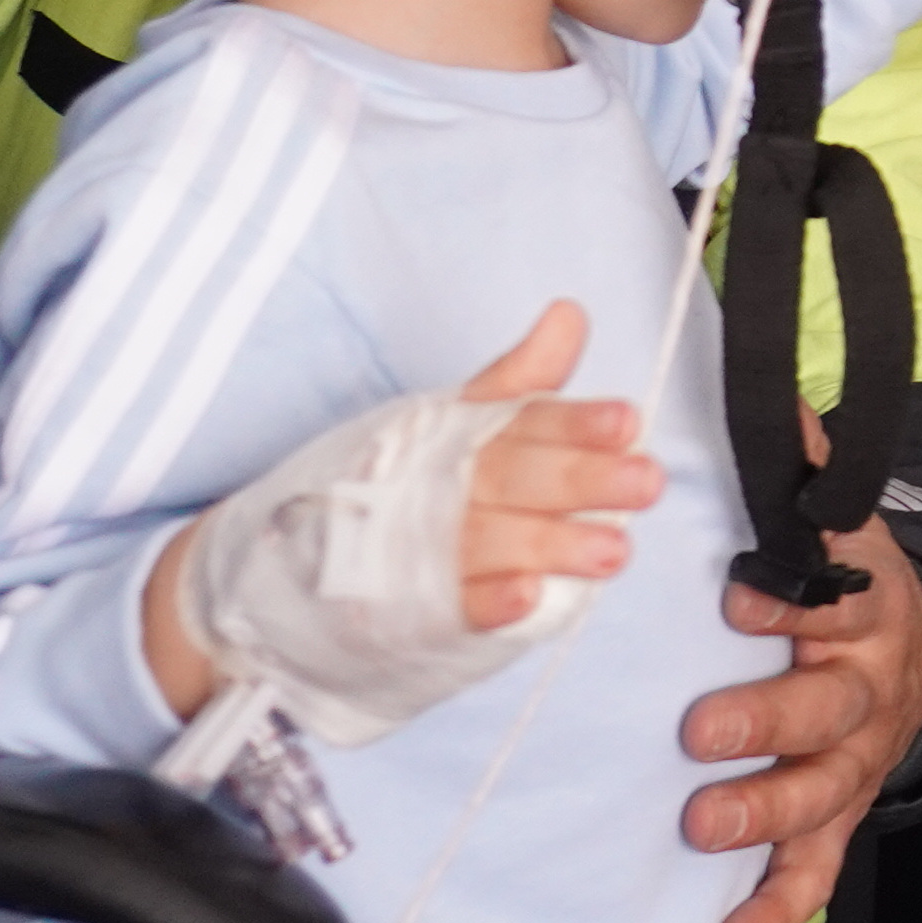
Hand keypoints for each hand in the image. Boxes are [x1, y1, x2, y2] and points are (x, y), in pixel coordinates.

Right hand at [137, 298, 657, 719]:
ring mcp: (419, 548)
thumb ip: (518, 379)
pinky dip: (488, 602)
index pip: (525, 422)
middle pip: (517, 478)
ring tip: (614, 550)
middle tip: (646, 482)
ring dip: (551, 546)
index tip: (627, 420)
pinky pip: (449, 606)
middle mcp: (441, 486)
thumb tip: (570, 313)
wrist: (275, 563)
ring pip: (493, 543)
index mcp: (459, 436)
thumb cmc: (395, 482)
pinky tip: (529, 598)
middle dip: (582, 481)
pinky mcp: (403, 609)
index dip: (576, 422)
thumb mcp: (452, 421)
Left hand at [684, 505, 921, 922]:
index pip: (839, 597)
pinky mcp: (841, 816)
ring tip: (702, 826)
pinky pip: (817, 869)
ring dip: (766, 810)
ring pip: (825, 791)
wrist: (919, 658)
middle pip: (830, 706)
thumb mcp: (843, 525)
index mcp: (865, 605)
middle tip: (703, 731)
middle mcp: (868, 685)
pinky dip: (776, 908)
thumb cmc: (848, 588)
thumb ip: (805, 472)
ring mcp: (858, 759)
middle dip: (768, 721)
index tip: (738, 595)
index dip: (794, 600)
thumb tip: (775, 400)